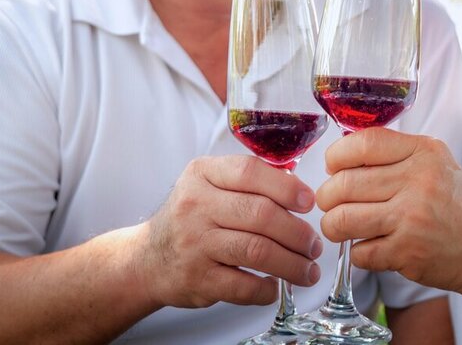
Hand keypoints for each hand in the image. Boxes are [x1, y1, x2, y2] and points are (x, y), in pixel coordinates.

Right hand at [138, 155, 322, 308]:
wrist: (148, 259)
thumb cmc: (190, 218)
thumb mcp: (208, 184)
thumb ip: (247, 180)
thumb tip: (298, 186)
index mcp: (202, 174)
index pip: (250, 172)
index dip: (286, 187)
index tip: (308, 202)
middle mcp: (195, 206)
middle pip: (260, 214)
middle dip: (297, 231)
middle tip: (313, 244)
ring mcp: (195, 243)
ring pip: (257, 250)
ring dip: (291, 263)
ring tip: (307, 270)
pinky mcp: (197, 278)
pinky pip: (243, 286)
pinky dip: (266, 289)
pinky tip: (274, 286)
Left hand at [315, 128, 461, 293]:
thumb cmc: (453, 202)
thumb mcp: (433, 161)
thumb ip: (393, 152)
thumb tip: (340, 155)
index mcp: (424, 152)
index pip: (363, 144)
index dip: (336, 155)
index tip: (332, 166)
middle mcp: (419, 182)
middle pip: (344, 184)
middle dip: (327, 196)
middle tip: (331, 201)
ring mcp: (412, 220)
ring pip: (342, 219)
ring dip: (332, 225)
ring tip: (338, 225)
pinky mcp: (407, 254)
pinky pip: (358, 252)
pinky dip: (355, 252)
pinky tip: (367, 246)